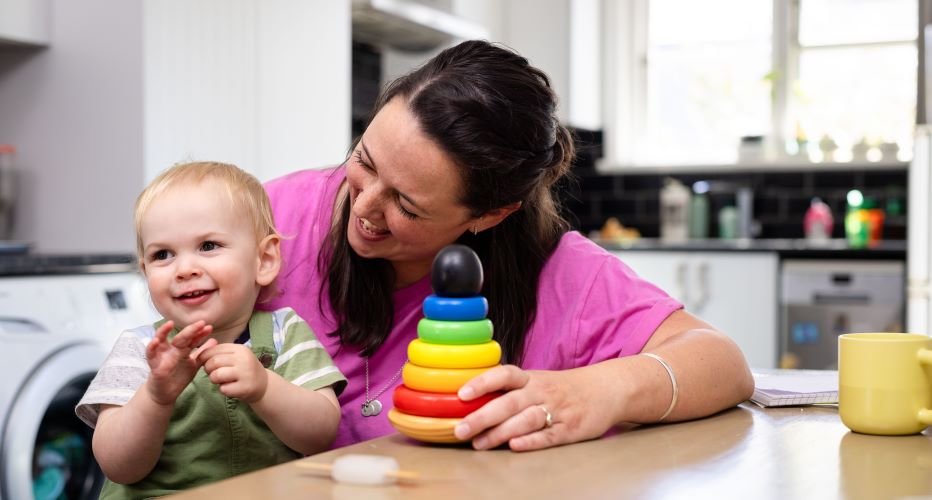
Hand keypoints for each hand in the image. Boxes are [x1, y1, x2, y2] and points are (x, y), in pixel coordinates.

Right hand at [145, 320, 215, 405]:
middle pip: (180, 337)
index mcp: (182, 349)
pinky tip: (155, 341)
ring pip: (161, 341)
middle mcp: (171, 349)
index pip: (192, 339)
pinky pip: (150, 355)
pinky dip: (151, 347)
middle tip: (201, 323)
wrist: (166, 394)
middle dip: (190, 330)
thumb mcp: (193, 364)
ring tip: (169, 324)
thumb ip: (202, 353)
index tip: (209, 328)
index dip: (200, 333)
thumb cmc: (178, 377)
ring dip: (163, 331)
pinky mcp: (154, 365)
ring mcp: (162, 356)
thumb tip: (214, 340)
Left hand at [197, 343, 268, 402]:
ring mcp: (245, 374)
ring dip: (214, 380)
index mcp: (240, 349)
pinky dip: (223, 390)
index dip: (204, 357)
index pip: (214, 350)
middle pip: (213, 362)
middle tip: (213, 373)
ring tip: (221, 381)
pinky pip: (223, 389)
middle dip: (208, 369)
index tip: (206, 363)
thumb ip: (220, 353)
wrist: (264, 384)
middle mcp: (243, 359)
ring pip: (216, 375)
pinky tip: (231, 388)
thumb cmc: (244, 369)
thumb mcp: (236, 356)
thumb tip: (199, 353)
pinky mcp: (244, 388)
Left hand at [453, 364, 618, 450]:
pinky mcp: (570, 428)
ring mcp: (557, 410)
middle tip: (460, 430)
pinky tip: (515, 447)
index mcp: (530, 378)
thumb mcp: (537, 381)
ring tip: (480, 443)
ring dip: (501, 432)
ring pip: (526, 420)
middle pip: (509, 402)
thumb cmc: (562, 388)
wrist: (606, 389)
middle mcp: (541, 392)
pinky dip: (532, 441)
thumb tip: (470, 402)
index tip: (461, 394)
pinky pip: (549, 435)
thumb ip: (509, 390)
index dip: (482, 382)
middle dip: (482, 417)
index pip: (504, 375)